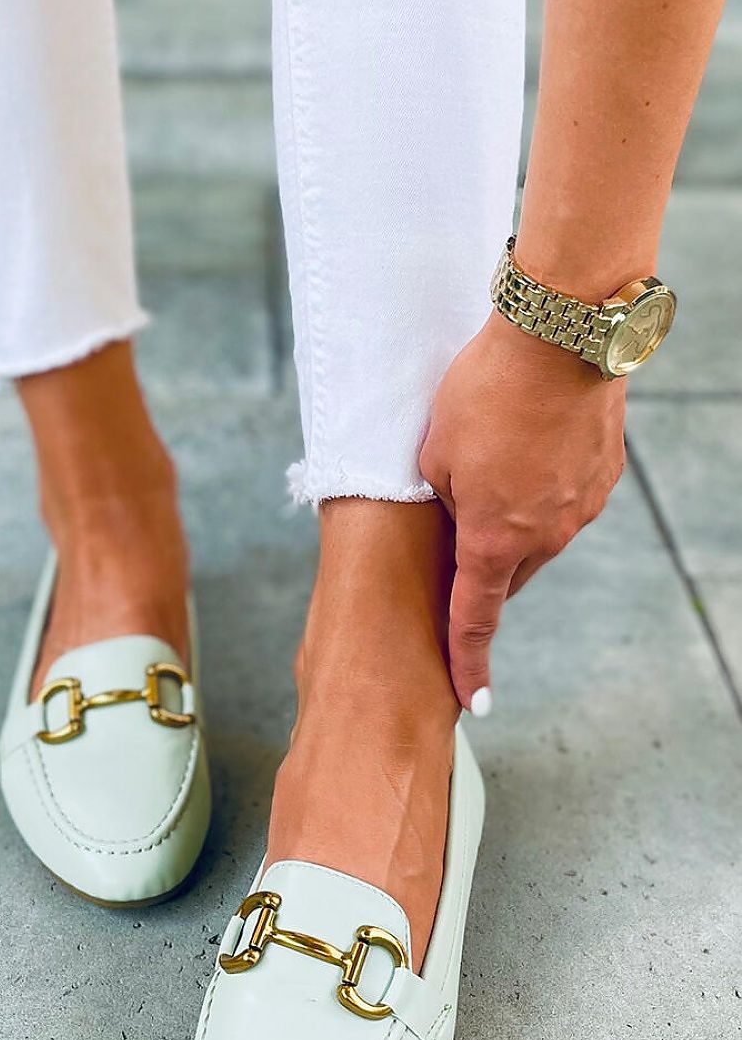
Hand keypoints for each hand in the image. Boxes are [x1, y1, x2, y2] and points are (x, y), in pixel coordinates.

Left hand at [418, 310, 626, 713]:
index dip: (470, 665)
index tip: (474, 702)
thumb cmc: (484, 391)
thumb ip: (443, 500)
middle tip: (460, 517)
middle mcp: (545, 536)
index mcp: (493, 541)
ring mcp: (581, 509)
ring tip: (496, 458)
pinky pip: (565, 501)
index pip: (476, 621)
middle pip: (507, 574)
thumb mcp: (435, 452)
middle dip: (483, 561)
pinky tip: (529, 443)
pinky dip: (543, 488)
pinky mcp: (604, 478)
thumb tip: (461, 515)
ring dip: (513, 517)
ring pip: (538, 536)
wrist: (561, 337)